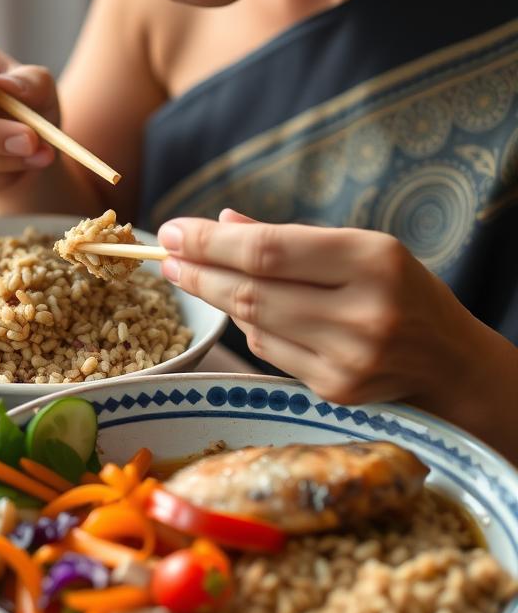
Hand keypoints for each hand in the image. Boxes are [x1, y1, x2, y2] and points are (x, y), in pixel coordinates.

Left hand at [157, 209, 494, 412]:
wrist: (448, 360)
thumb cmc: (398, 288)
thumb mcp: (359, 246)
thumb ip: (289, 236)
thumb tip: (223, 220)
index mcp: (371, 261)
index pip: (267, 251)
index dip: (209, 242)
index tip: (171, 232)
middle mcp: (363, 313)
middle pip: (252, 290)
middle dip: (198, 270)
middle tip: (164, 255)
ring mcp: (348, 359)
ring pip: (253, 322)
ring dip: (214, 296)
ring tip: (189, 274)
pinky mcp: (334, 391)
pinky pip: (268, 350)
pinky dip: (248, 326)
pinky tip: (240, 307)